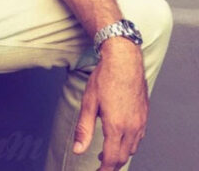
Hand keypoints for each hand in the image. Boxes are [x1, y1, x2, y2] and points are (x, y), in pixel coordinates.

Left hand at [73, 38, 147, 170]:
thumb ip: (84, 129)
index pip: (113, 158)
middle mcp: (132, 127)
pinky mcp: (145, 116)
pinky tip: (119, 137)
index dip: (104, 169)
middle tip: (100, 164)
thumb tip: (78, 149)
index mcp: (117, 126)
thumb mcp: (88, 104)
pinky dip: (129, 143)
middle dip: (112, 164)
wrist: (124, 62)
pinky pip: (139, 137)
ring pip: (133, 148)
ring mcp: (141, 122)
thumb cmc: (105, 79)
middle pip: (123, 156)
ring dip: (120, 154)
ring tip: (106, 153)